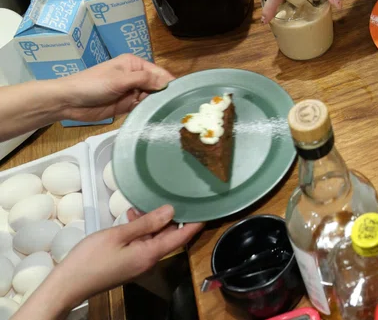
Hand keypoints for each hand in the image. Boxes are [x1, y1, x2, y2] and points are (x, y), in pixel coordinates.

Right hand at [19, 205, 202, 316]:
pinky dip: (140, 229)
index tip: (207, 207)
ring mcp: (138, 263)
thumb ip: (146, 223)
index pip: (182, 237)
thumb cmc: (90, 259)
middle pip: (169, 236)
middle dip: (172, 217)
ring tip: (145, 203)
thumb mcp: (118, 235)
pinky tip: (131, 216)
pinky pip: (141, 243)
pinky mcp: (127, 264)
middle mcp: (149, 260)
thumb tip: (171, 210)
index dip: (196, 222)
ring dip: (152, 221)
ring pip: (154, 238)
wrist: (66, 286)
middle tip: (176, 194)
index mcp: (151, 254)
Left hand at [57, 55, 173, 122]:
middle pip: (156, 86)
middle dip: (163, 95)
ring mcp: (130, 92)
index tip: (181, 94)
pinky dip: (147, 112)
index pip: (158, 72)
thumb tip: (167, 83)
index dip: (169, 82)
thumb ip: (144, 80)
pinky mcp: (125, 106)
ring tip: (166, 113)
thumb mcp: (120, 79)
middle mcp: (135, 77)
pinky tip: (154, 117)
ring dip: (156, 104)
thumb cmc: (93, 84)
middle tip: (176, 107)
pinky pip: (141, 108)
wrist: (69, 102)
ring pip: (150, 98)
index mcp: (134, 64)